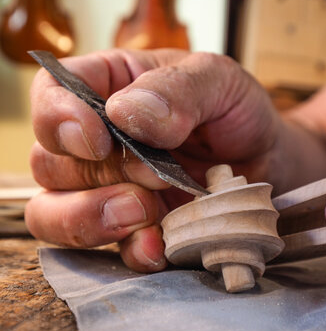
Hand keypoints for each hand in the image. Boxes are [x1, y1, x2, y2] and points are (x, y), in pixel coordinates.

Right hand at [26, 49, 325, 272]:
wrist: (270, 159)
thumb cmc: (237, 111)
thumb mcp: (219, 80)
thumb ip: (177, 89)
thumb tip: (125, 113)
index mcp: (111, 87)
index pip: (53, 93)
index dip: (59, 117)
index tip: (98, 139)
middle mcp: (100, 142)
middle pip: (51, 162)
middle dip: (97, 174)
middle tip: (156, 173)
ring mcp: (112, 189)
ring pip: (55, 212)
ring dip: (93, 217)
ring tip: (145, 211)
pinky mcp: (135, 228)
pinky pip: (106, 250)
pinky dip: (129, 250)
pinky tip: (158, 246)